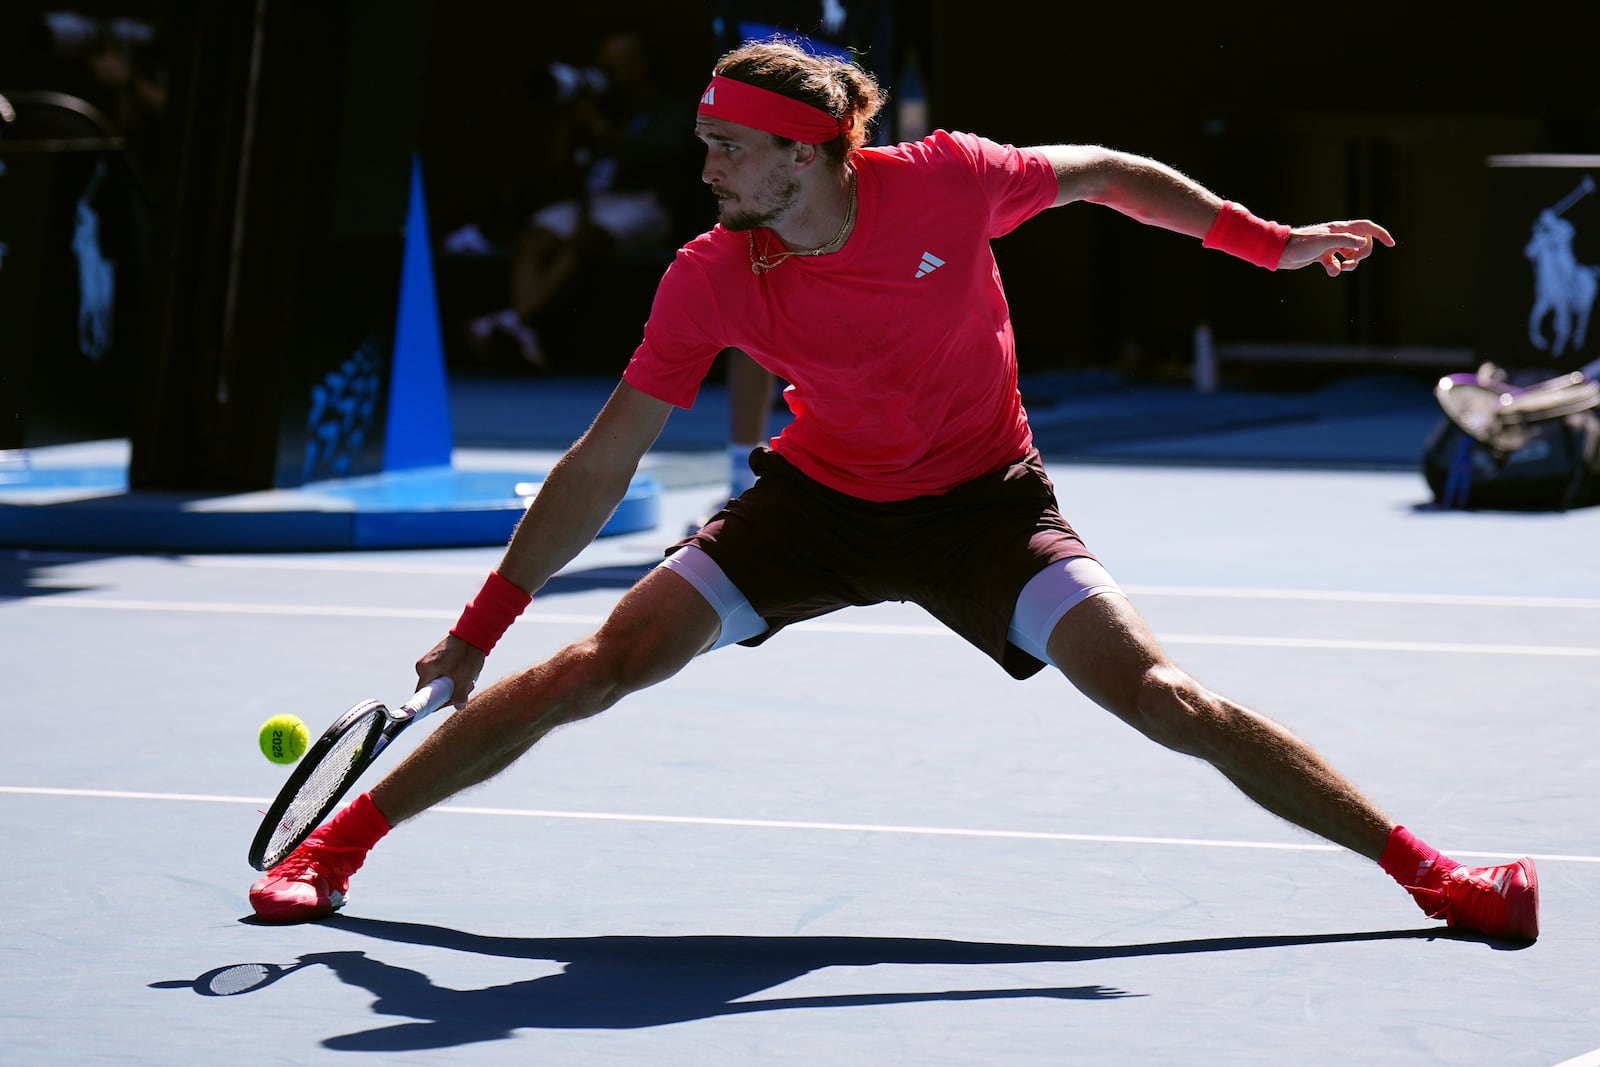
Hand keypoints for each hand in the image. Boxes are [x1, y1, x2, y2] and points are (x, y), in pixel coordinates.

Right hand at [416, 634, 487, 708]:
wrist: (473, 632)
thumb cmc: (468, 653)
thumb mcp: (465, 677)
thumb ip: (460, 695)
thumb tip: (459, 707)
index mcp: (425, 670)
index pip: (423, 696)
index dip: (435, 704)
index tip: (449, 704)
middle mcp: (423, 666)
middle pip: (432, 691)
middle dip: (450, 694)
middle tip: (466, 690)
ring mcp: (428, 662)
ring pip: (439, 683)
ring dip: (454, 686)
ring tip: (469, 680)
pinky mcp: (435, 660)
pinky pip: (441, 675)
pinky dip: (454, 678)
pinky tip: (466, 674)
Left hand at [1280, 220, 1395, 276]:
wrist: (1281, 252)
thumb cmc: (1300, 244)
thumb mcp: (1324, 242)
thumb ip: (1345, 241)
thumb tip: (1365, 243)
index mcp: (1340, 229)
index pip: (1366, 228)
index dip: (1380, 234)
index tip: (1391, 244)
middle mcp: (1337, 236)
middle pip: (1362, 244)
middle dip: (1362, 254)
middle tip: (1352, 261)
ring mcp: (1331, 246)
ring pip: (1351, 256)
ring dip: (1350, 264)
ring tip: (1341, 268)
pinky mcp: (1323, 257)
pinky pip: (1338, 264)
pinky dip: (1336, 269)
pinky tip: (1329, 270)